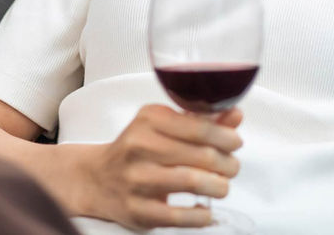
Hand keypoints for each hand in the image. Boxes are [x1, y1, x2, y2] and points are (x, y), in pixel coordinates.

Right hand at [80, 104, 243, 229]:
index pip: (200, 127)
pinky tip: (205, 210)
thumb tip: (235, 116)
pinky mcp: (137, 210)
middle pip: (201, 155)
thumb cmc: (139, 149)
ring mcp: (137, 179)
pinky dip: (200, 215)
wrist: (98, 178)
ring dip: (219, 186)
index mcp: (150, 119)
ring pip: (192, 182)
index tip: (235, 143)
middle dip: (227, 163)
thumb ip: (201, 120)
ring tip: (222, 186)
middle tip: (232, 168)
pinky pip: (179, 216)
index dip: (227, 137)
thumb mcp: (164, 125)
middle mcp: (140, 146)